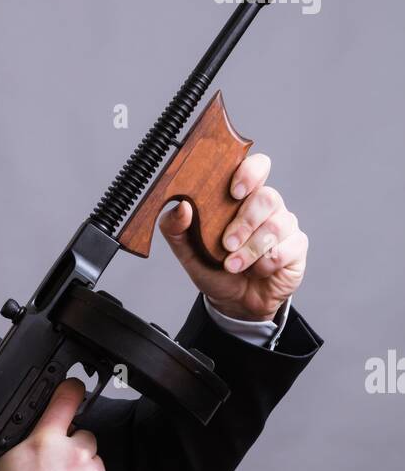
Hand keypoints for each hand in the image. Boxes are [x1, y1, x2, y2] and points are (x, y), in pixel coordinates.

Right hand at [0, 379, 115, 470]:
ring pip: (96, 467)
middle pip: (86, 438)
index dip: (72, 389)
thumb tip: (36, 433)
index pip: (65, 400)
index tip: (76, 386)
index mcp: (45, 440)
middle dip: (76, 451)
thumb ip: (28, 441)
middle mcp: (72, 453)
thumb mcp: (6, 460)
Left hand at [158, 153, 307, 321]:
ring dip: (251, 249)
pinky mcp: (296, 247)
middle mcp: (266, 207)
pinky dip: (268, 262)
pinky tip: (258, 271)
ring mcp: (284, 225)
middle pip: (267, 197)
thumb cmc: (214, 269)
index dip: (250, 173)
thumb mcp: (187, 251)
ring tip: (233, 265)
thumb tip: (181, 207)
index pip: (257, 167)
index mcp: (242, 197)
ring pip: (277, 225)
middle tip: (227, 245)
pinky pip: (289, 247)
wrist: (234, 303)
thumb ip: (175, 228)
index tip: (234, 192)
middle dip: (245, 223)